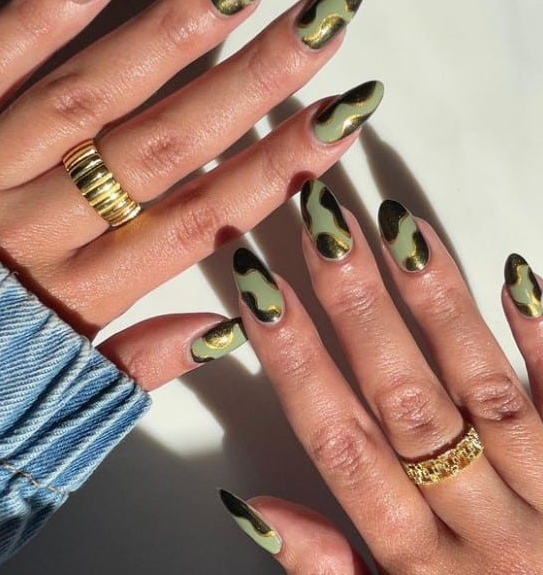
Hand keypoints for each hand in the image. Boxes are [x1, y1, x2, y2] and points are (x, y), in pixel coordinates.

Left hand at [0, 0, 381, 388]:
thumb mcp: (58, 388)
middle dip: (250, 84)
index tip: (338, 120)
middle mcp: (41, 226)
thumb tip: (233, 327)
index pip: (201, 223)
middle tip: (319, 27)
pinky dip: (40, 17)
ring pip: (90, 98)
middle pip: (164, 146)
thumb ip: (143, 362)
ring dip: (169, 36)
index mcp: (82, 292)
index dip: (275, 169)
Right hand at [223, 179, 542, 573]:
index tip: (264, 296)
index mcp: (422, 566)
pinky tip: (516, 276)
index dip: (297, 367)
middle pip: (405, 402)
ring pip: (482, 387)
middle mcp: (484, 526)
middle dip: (357, 308)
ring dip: (437, 304)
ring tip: (398, 229)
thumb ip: (326, 568)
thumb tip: (253, 504)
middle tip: (325, 229)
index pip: (341, 447)